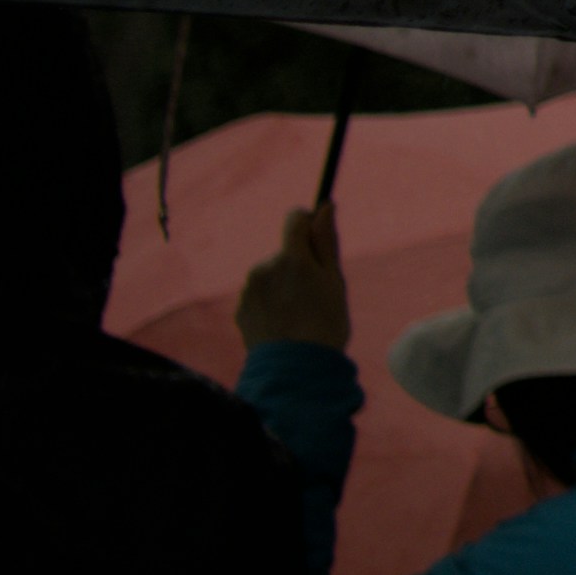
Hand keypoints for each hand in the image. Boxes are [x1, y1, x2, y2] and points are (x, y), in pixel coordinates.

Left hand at [235, 206, 351, 356]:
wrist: (294, 369)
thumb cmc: (324, 322)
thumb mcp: (334, 280)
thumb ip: (327, 241)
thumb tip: (325, 206)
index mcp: (291, 257)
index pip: (295, 219)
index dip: (309, 224)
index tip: (319, 242)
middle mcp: (264, 268)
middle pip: (284, 252)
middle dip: (298, 264)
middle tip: (314, 294)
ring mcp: (249, 289)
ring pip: (271, 275)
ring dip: (283, 285)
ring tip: (298, 313)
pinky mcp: (240, 309)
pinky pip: (259, 295)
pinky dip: (271, 303)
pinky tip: (283, 324)